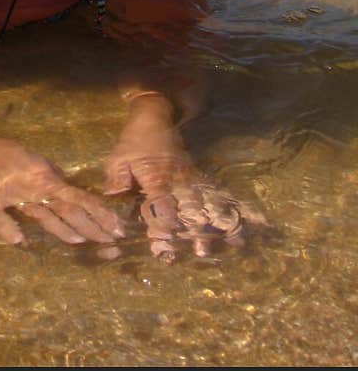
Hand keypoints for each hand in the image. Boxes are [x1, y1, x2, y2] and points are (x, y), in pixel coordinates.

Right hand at [0, 132, 125, 247]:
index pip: (76, 195)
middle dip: (90, 226)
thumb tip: (63, 182)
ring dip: (64, 231)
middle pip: (66, 210)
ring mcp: (11, 197)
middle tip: (110, 240)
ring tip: (83, 242)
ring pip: (43, 217)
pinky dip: (11, 232)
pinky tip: (21, 243)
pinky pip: (3, 221)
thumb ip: (46, 172)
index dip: (97, 211)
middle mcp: (31, 187)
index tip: (114, 224)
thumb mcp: (27, 155)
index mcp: (42, 175)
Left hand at [105, 102, 267, 259]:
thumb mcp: (118, 158)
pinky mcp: (199, 177)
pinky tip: (255, 220)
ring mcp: (191, 178)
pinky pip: (218, 193)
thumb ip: (118, 178)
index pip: (159, 206)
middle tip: (201, 252)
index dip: (161, 226)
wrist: (154, 118)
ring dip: (220, 223)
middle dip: (195, 231)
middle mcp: (177, 180)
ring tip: (236, 243)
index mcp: (155, 177)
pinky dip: (235, 207)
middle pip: (188, 208)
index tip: (164, 247)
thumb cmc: (134, 143)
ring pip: (208, 203)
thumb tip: (114, 196)